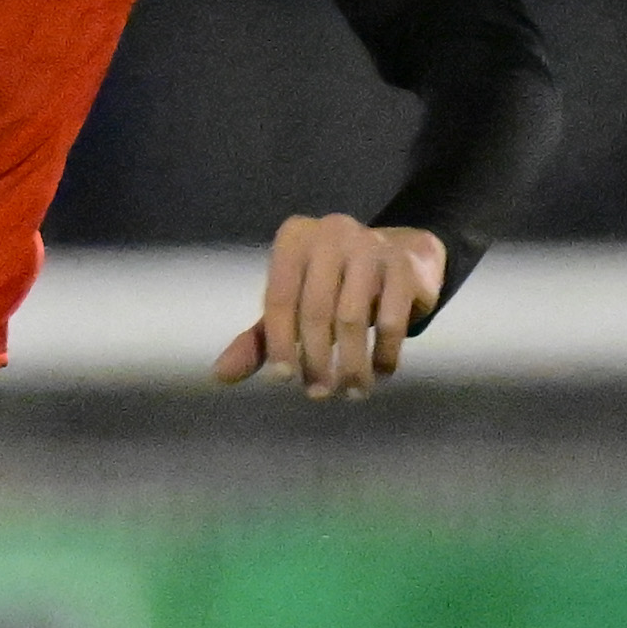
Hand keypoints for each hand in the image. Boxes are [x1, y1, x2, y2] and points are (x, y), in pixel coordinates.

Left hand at [212, 216, 447, 400]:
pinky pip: (391, 320)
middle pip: (315, 311)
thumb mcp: (294, 304)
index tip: (283, 379)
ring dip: (351, 364)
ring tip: (352, 392)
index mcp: (294, 240)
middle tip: (318, 393)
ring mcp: (371, 246)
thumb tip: (220, 375)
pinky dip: (384, 354)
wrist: (403, 252)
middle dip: (316, 360)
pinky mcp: (406, 265)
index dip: (279, 343)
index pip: (279, 298)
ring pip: (353, 319)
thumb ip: (259, 338)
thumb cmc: (335, 282)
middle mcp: (330, 234)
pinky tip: (381, 373)